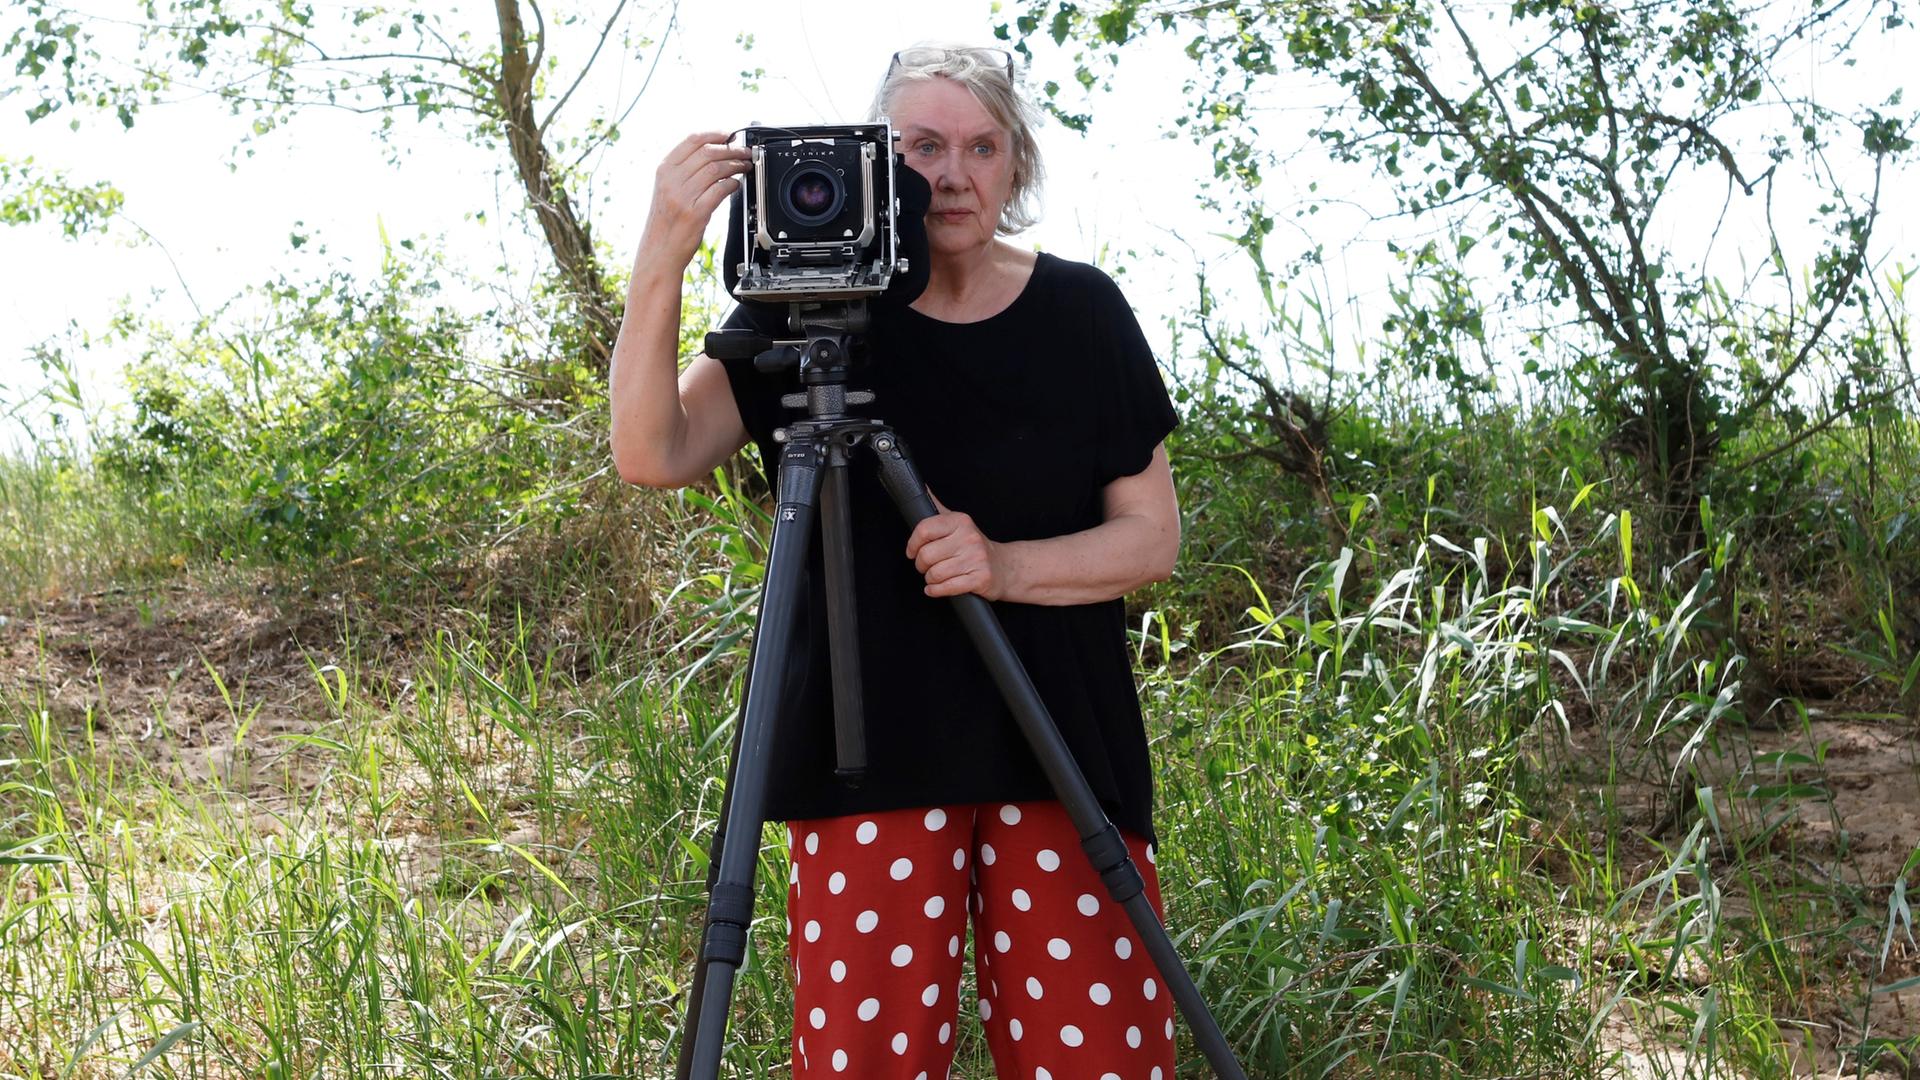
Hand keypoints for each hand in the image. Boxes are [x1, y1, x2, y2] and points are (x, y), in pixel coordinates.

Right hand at [637, 131, 751, 266]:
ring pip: (716, 169)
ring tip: (745, 166)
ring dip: (736, 165)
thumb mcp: (666, 190)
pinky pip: (720, 190)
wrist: (659, 251)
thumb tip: (711, 153)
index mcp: (664, 170)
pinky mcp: (696, 213)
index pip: (692, 141)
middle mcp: (671, 180)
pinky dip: (732, 184)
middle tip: (744, 152)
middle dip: (732, 149)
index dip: (714, 134)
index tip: (729, 134)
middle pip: (708, 152)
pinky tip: (736, 185)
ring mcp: (683, 196)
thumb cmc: (665, 222)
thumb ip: (683, 171)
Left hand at [905, 494, 1009, 599]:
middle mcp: (968, 537)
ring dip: (930, 579)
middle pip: (926, 555)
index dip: (912, 544)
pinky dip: (937, 590)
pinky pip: (947, 587)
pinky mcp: (980, 578)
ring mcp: (976, 559)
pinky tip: (937, 587)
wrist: (1003, 566)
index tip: (912, 550)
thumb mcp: (958, 523)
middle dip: (921, 565)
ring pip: (935, 574)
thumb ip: (937, 508)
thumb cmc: (973, 545)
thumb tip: (921, 487)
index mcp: (960, 521)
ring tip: (936, 575)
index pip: (924, 529)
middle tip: (926, 566)